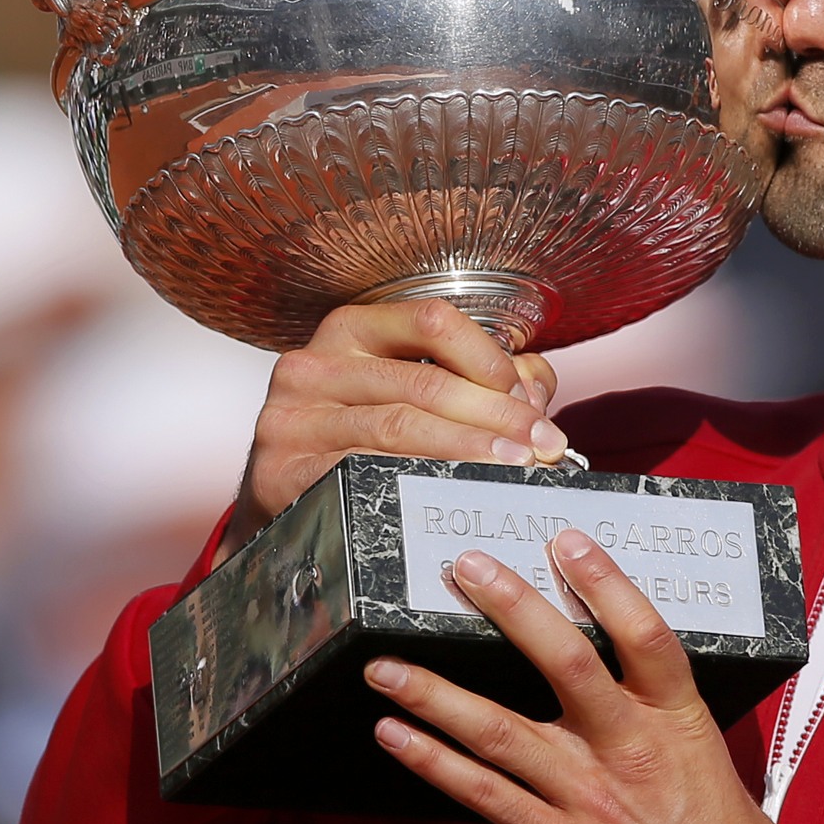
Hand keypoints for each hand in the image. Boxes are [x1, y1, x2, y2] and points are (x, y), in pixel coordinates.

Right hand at [226, 301, 568, 549]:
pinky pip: (362, 472)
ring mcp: (293, 417)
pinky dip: (417, 482)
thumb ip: (480, 380)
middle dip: (496, 415)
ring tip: (516, 468)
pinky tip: (453, 492)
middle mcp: (314, 364)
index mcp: (351, 330)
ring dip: (468, 450)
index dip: (490, 359)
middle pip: (423, 381)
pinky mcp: (281, 470)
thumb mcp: (410, 393)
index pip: (432, 321)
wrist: (281, 503)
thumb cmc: (356, 440)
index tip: (530, 401)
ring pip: (398, 428)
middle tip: (541, 447)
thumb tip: (535, 388)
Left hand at [363, 529, 802, 823]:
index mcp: (679, 723)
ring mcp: (588, 796)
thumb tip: (630, 693)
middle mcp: (629, 749)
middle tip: (463, 568)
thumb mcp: (714, 769)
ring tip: (383, 665)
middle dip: (509, 608)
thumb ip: (667, 727)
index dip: (606, 582)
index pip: (644, 634)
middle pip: (565, 661)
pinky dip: (433, 763)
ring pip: (500, 729)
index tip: (567, 541)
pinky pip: (483, 795)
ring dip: (435, 693)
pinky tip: (394, 736)